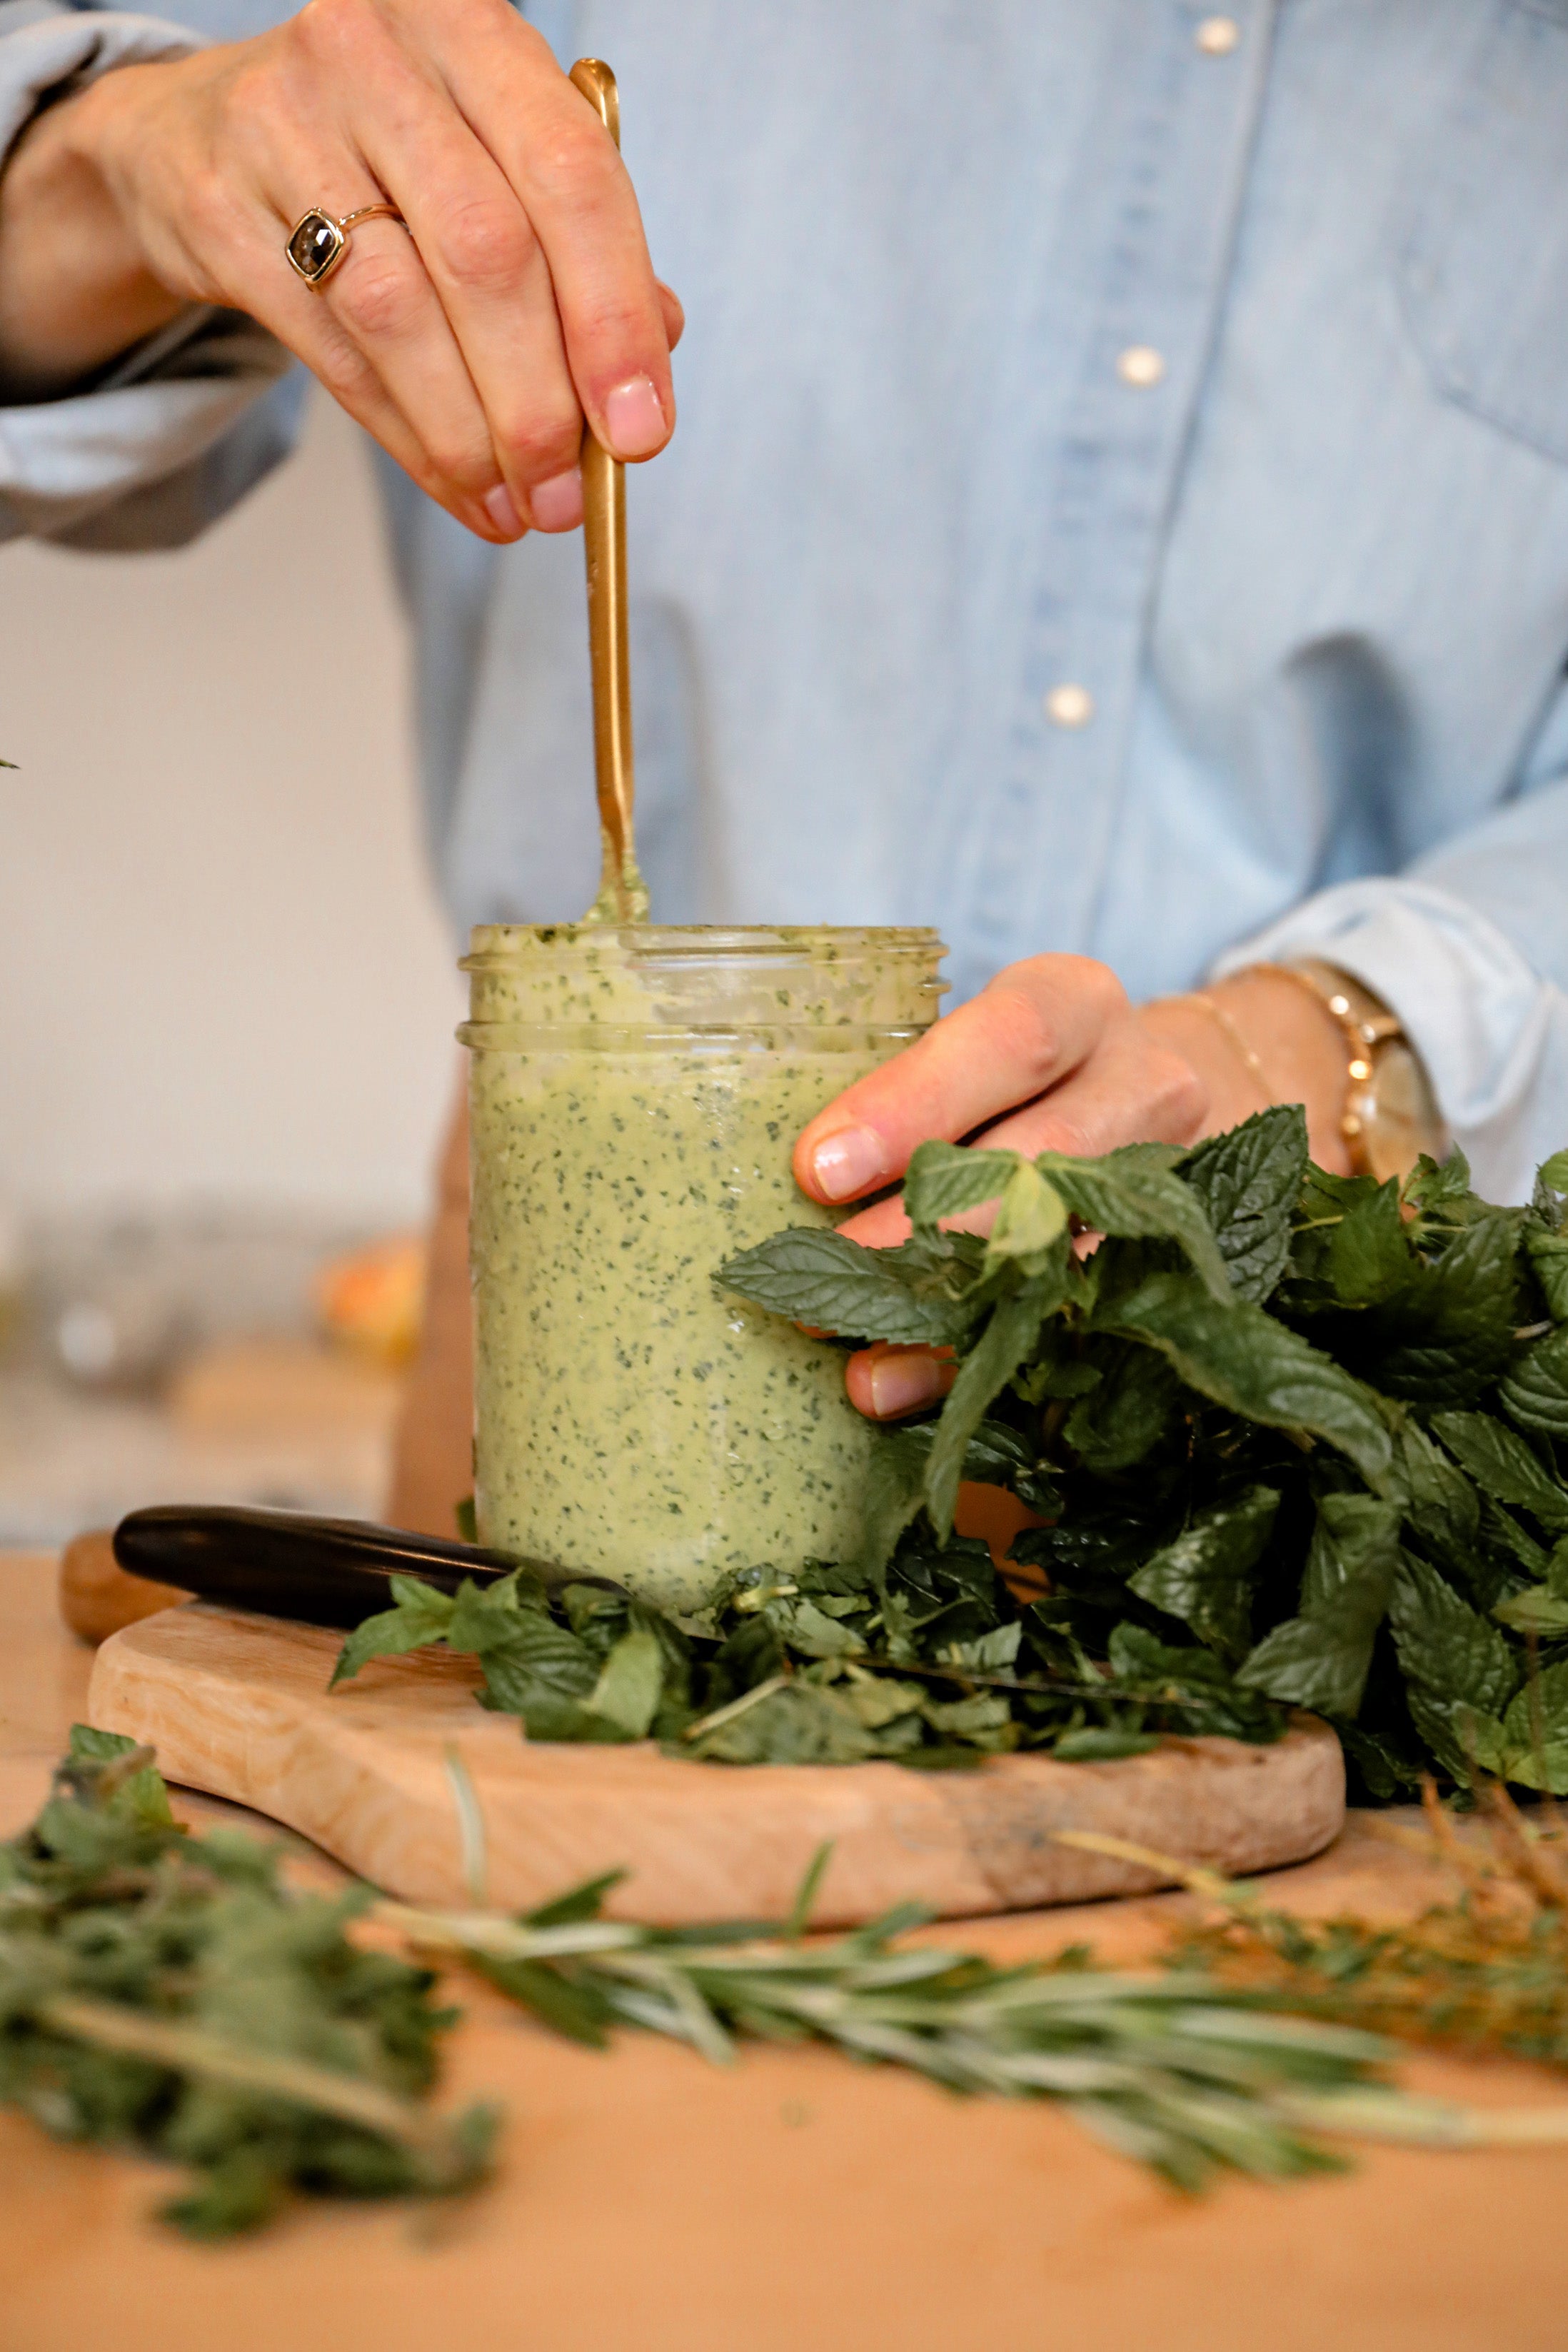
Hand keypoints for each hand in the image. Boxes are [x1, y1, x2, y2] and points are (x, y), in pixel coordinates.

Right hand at [0, 0, 681, 539]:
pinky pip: (334, 352)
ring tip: (516, 505)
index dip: (614, 318)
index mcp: (470, 26)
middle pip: (487, 254)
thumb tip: (640, 389)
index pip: (571, 177)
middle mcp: (374, 53)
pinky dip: (408, 437)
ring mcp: (283, 123)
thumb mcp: (491, 155)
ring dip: (471, 436)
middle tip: (568, 495)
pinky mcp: (220, 207)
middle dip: (540, 401)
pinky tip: (455, 483)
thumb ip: (578, 251)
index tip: (640, 433)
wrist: (201, 128)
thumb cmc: (382, 147)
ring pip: (402, 314)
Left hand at [791, 954, 1350, 1421]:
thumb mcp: (968, 1041)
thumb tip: (795, 1181)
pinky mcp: (1163, 1262)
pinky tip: (908, 1390)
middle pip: (1043, 1157)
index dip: (913, 1107)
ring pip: (1062, 1253)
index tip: (819, 1169)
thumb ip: (901, 1090)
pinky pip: (1071, 1321)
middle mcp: (1142, 1084)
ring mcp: (1167, 1184)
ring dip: (951, 1314)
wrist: (1145, 1096)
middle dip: (925, 1229)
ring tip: (859, 1366)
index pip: (1010, 1039)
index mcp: (1078, 1004)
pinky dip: (981, 1360)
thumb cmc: (1013, 1069)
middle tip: (823, 1281)